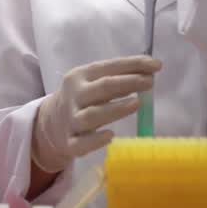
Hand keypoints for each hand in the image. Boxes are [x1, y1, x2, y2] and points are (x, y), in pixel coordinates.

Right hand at [31, 56, 161, 172]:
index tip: (156, 65)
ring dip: (115, 109)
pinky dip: (96, 140)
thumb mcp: (92, 83)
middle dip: (128, 83)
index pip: (108, 68)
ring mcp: (70, 120)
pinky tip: (110, 135)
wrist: (50, 124)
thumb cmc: (82, 99)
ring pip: (92, 115)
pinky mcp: (70, 143)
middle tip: (150, 83)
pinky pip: (82, 143)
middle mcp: (74, 96)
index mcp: (79, 76)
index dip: (133, 65)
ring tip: (137, 103)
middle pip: (102, 88)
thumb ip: (116, 78)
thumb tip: (150, 72)